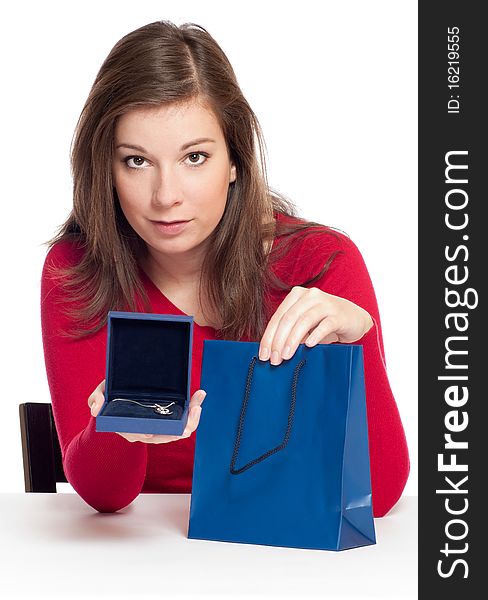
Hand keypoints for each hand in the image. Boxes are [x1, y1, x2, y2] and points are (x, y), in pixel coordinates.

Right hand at [88, 379, 205, 443]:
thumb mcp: (100, 396)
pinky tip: (198, 395)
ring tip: (200, 397)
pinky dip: (191, 410)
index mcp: (132, 430)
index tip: (175, 426)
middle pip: (172, 435)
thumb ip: (96, 400)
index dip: (165, 434)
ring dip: (192, 416)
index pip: (152, 436)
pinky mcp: (165, 419)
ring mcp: (157, 426)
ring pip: (180, 429)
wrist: (113, 401)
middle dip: (187, 423)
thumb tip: (96, 409)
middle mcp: (147, 432)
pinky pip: (182, 420)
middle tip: (196, 406)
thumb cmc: (108, 399)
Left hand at [258, 286, 372, 365]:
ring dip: (293, 340)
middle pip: (289, 318)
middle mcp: (310, 295)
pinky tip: (309, 345)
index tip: (263, 354)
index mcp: (297, 296)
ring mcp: (325, 303)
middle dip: (278, 340)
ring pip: (304, 321)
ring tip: (286, 356)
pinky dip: (315, 335)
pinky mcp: (339, 314)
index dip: (268, 336)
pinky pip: (325, 325)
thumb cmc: (326, 323)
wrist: (355, 319)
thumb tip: (273, 352)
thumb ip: (290, 332)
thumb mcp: (305, 326)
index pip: (278, 317)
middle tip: (274, 359)